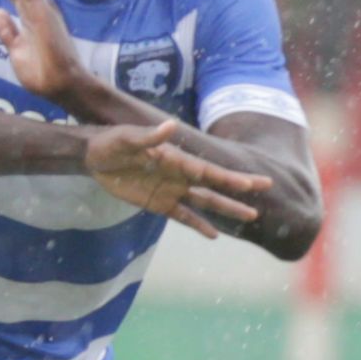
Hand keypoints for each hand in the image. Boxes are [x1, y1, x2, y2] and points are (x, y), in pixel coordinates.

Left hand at [84, 120, 269, 238]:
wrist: (93, 156)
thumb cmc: (110, 142)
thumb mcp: (127, 138)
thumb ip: (149, 136)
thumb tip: (171, 124)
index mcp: (177, 160)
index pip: (211, 171)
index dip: (233, 178)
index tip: (256, 183)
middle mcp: (180, 175)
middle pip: (215, 186)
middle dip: (239, 192)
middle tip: (266, 194)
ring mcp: (171, 190)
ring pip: (205, 203)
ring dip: (226, 210)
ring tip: (250, 217)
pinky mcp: (158, 203)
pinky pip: (183, 217)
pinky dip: (198, 225)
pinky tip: (214, 234)